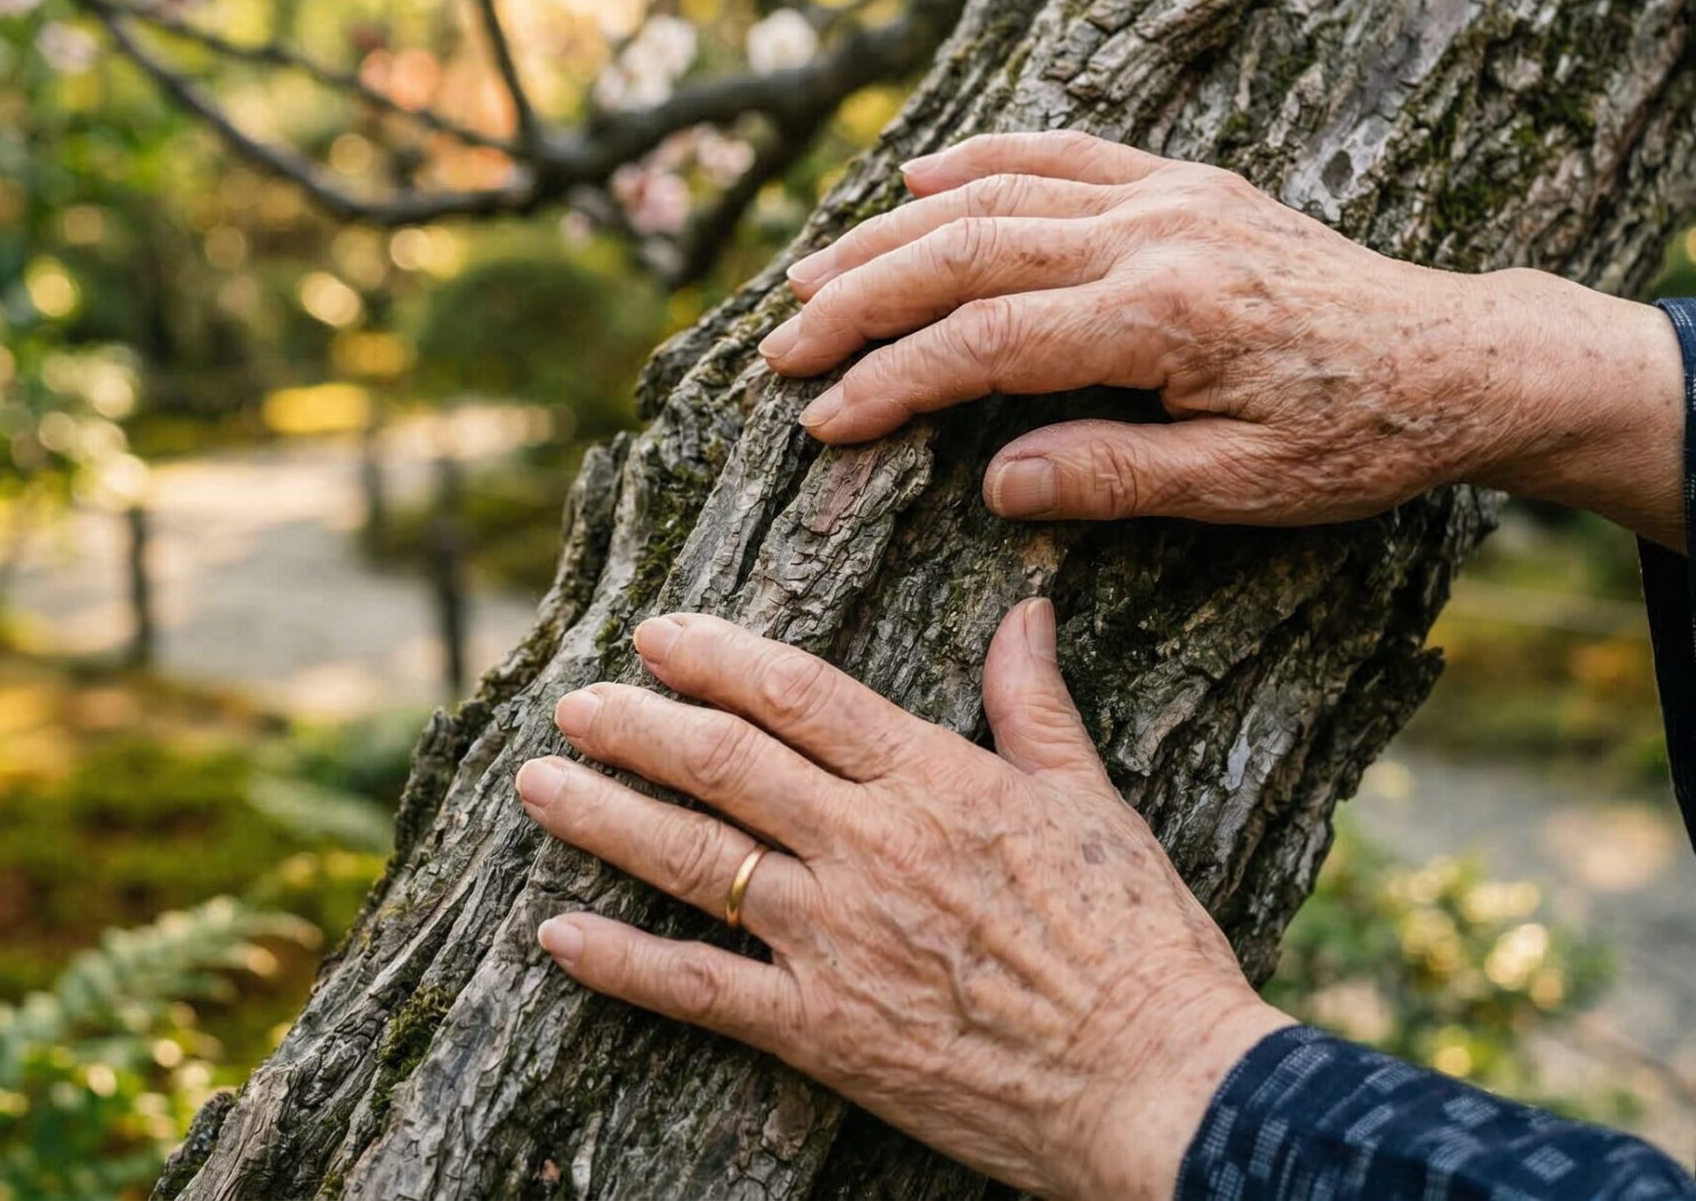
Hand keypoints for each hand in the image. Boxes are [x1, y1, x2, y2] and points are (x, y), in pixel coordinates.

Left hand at [514, 602, 1292, 1200]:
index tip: (655, 633)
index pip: (800, 695)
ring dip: (604, 816)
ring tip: (536, 784)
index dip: (716, 656)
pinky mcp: (825, 1031)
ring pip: (692, 859)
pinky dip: (621, 960)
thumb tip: (1023, 610)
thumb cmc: (1139, 943)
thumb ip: (1035, 705)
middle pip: (724, 764)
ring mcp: (838, 941)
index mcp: (937, 781)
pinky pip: (699, 989)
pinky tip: (557, 933)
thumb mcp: (1094, 802)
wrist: (1159, 1084)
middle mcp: (870, 848)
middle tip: (572, 702)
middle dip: (635, 726)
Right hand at [758, 131, 1684, 545]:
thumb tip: (992, 482)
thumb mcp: (1245, 487)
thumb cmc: (1358, 437)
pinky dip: (981, 160)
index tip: (822, 418)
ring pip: (995, 197)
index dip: (890, 381)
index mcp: (1165, 317)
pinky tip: (916, 178)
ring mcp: (1166, 195)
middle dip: (859, 301)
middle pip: (965, 253)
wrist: (1461, 359)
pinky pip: (1060, 153)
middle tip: (778, 347)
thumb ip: (1115, 478)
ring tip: (811, 276)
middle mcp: (1154, 235)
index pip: (986, 343)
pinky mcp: (1182, 180)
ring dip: (891, 235)